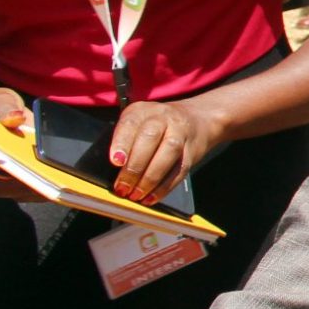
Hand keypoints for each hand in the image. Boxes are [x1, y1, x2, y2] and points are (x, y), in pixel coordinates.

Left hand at [109, 98, 226, 204]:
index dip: (122, 143)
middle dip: (135, 166)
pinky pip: (179, 170)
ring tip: (136, 195)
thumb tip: (111, 172)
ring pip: (168, 154)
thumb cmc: (156, 125)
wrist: (197, 118)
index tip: (115, 162)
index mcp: (143, 111)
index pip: (130, 124)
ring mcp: (181, 133)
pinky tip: (151, 198)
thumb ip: (124, 141)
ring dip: (150, 179)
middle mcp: (164, 118)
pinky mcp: (192, 151)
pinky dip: (164, 187)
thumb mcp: (137, 123)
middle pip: (151, 138)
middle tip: (123, 187)